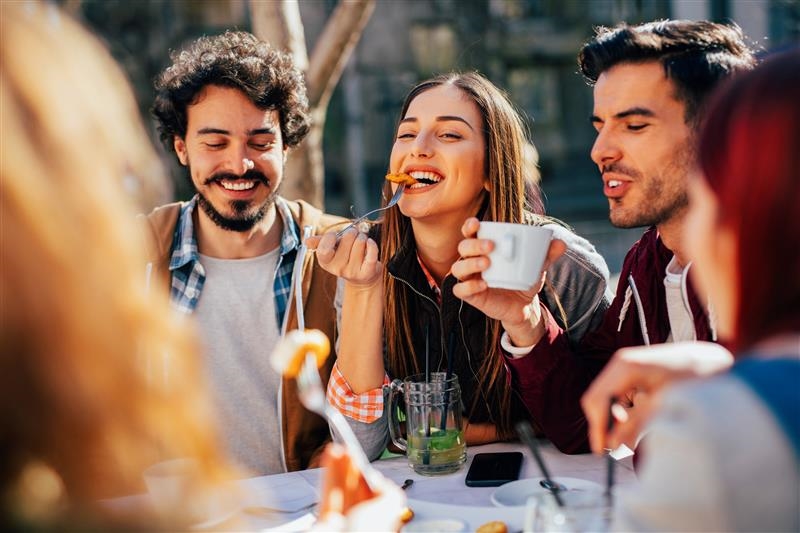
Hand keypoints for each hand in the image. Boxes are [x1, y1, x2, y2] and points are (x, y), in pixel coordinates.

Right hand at [306, 229, 380, 287]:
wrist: (363, 277)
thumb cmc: (347, 257)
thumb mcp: (332, 249)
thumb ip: (320, 243)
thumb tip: (307, 241)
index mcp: (325, 262)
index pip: (323, 248)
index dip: (330, 236)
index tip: (335, 236)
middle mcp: (338, 269)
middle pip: (347, 237)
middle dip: (352, 232)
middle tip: (353, 237)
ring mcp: (352, 271)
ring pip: (360, 241)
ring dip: (363, 237)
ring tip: (361, 243)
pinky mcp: (367, 272)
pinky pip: (371, 252)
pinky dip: (372, 244)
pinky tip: (370, 243)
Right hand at [316, 444, 406, 531]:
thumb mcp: (389, 508)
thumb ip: (389, 491)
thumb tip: (379, 481)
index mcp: (381, 525)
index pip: (376, 497)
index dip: (368, 476)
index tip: (362, 459)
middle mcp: (361, 526)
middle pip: (357, 492)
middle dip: (351, 468)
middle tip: (347, 449)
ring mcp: (342, 526)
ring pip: (341, 491)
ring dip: (338, 467)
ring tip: (336, 449)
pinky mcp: (325, 523)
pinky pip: (327, 495)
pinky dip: (328, 475)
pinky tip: (329, 458)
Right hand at [451, 217, 565, 346]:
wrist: (524, 306)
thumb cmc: (524, 278)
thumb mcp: (537, 265)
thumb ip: (547, 254)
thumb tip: (561, 243)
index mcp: (484, 248)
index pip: (470, 233)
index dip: (469, 226)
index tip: (477, 223)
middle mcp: (472, 260)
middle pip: (463, 247)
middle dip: (473, 245)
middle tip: (491, 246)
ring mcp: (470, 278)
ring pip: (458, 268)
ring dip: (470, 263)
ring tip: (486, 264)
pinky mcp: (471, 295)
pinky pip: (460, 290)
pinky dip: (469, 287)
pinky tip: (483, 285)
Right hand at [581, 341, 733, 452]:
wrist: (713, 359)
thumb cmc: (693, 378)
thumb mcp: (666, 404)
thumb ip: (638, 424)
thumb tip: (614, 446)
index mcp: (625, 366)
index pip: (598, 399)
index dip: (597, 427)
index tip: (602, 452)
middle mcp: (620, 364)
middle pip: (597, 400)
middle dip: (606, 425)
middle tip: (618, 450)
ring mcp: (624, 368)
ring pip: (607, 401)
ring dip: (619, 420)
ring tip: (642, 430)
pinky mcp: (631, 376)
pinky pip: (619, 399)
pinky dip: (627, 413)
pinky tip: (646, 417)